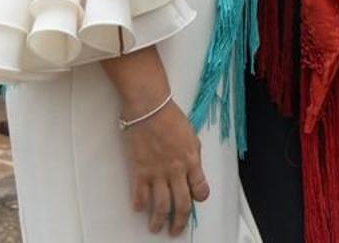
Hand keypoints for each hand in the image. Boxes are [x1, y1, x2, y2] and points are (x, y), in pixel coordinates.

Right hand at [119, 98, 208, 236]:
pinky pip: (139, 194)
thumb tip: (193, 169)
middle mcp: (176, 171)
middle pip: (181, 204)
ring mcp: (157, 173)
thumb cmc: (170, 117)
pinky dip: (139, 204)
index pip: (200, 189)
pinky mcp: (139, 171)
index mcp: (191, 161)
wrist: (149, 108)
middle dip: (179, 221)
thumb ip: (193, 155)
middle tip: (175, 230)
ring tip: (156, 228)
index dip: (199, 199)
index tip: (195, 204)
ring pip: (160, 205)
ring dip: (158, 220)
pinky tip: (138, 208)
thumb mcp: (191, 136)